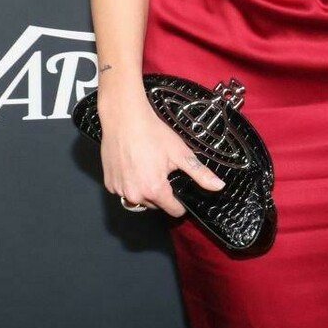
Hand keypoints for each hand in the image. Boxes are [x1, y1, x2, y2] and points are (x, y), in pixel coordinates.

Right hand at [98, 93, 224, 218]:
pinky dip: (130, 183)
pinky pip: (123, 190)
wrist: (125, 118)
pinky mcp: (108, 182)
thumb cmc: (151, 132)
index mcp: (154, 190)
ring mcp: (119, 189)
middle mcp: (134, 194)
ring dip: (144, 190)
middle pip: (155, 205)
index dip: (180, 204)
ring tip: (148, 168)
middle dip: (161, 193)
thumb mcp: (180, 153)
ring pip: (138, 199)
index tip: (180, 194)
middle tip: (162, 171)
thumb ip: (200, 173)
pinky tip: (134, 167)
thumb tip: (218, 186)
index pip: (172, 210)